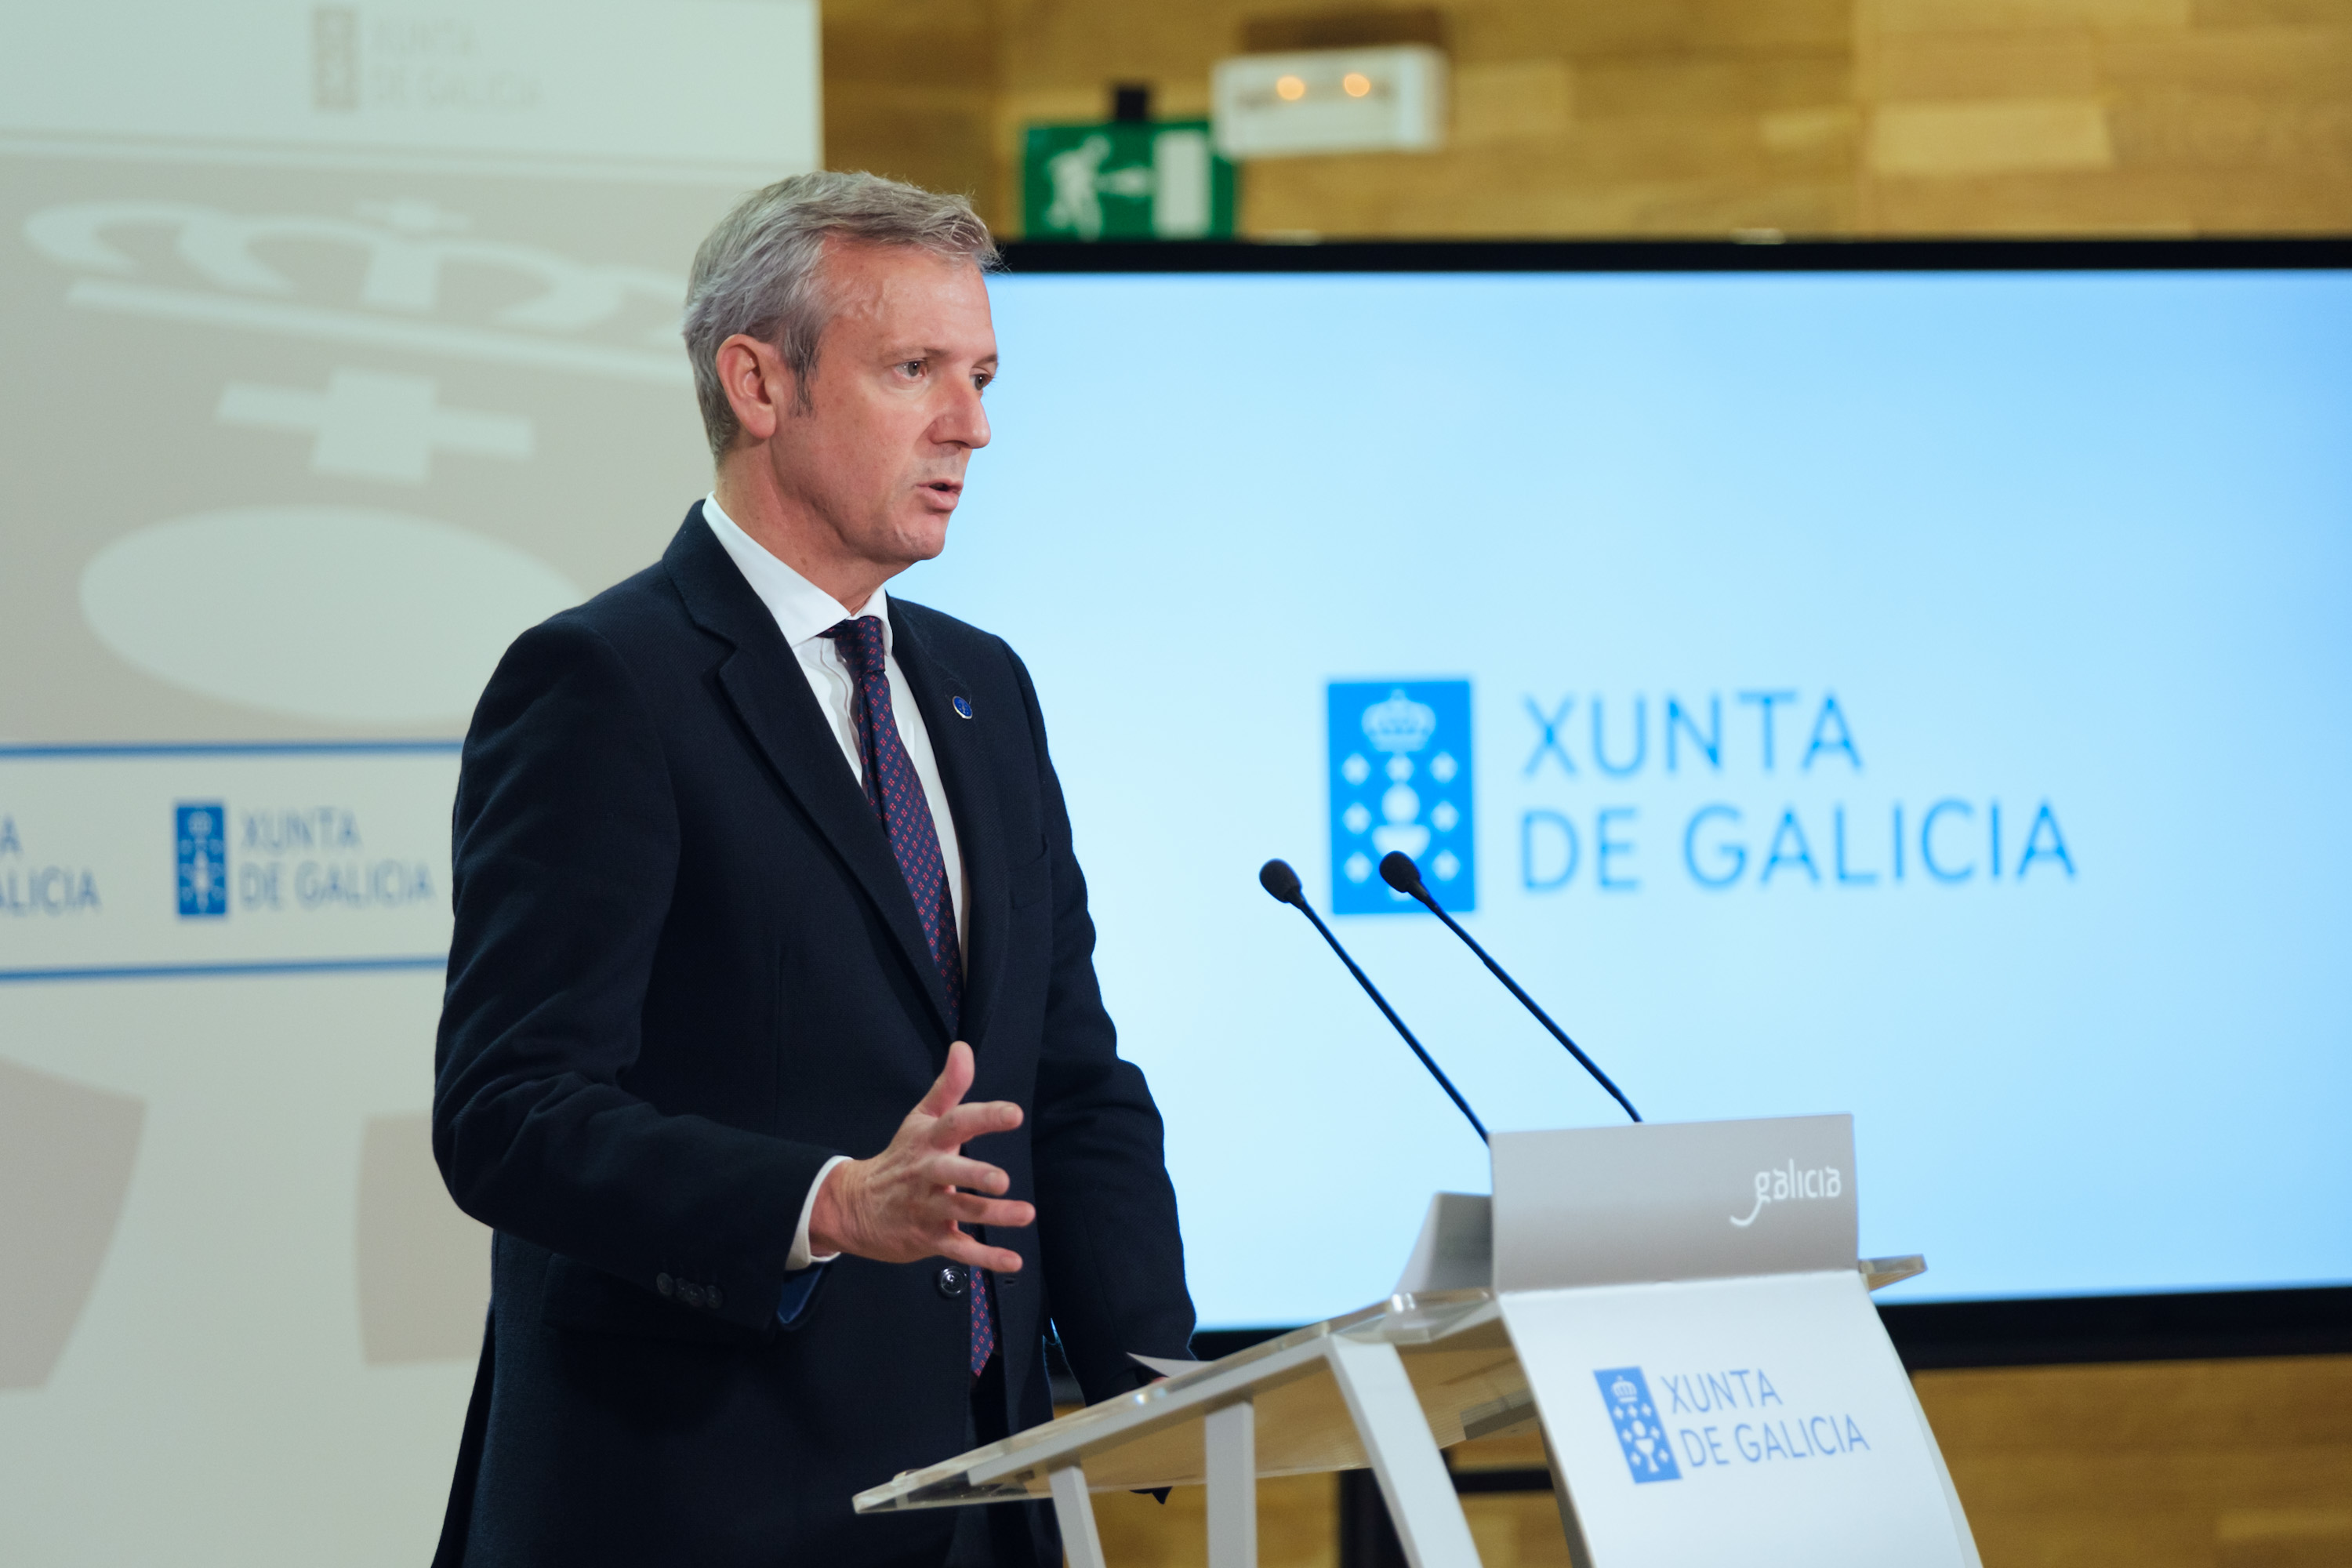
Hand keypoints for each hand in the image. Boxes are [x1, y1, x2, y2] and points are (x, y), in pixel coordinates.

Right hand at [808, 1041, 1032, 1271]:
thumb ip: (948, 1087)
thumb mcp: (920, 1118)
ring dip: (992, 1215)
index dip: (984, 1117)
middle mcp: (928, 1174)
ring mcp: (928, 1208)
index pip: (955, 1123)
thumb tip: (964, 1047)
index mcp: (929, 1142)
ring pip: (961, 1212)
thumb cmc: (899, 1158)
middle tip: (1002, 1179)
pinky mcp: (930, 1238)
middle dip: (975, 1175)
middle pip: (951, 1172)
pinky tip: (1012, 1261)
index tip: (1013, 1113)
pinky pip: (959, 1250)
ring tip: (1025, 1214)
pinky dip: (985, 1258)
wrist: (853, 1206)